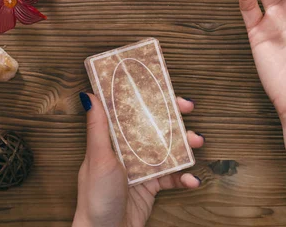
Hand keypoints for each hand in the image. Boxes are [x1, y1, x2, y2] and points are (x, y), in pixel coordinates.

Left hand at [73, 93, 203, 226]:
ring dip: (185, 144)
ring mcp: (142, 168)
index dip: (149, 98)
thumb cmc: (95, 196)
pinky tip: (191, 180)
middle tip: (188, 108)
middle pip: (154, 126)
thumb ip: (97, 127)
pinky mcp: (152, 186)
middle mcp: (128, 150)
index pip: (132, 110)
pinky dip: (184, 178)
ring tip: (197, 142)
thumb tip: (89, 95)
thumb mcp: (97, 157)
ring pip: (168, 148)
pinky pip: (172, 177)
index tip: (165, 89)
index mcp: (113, 139)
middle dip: (173, 116)